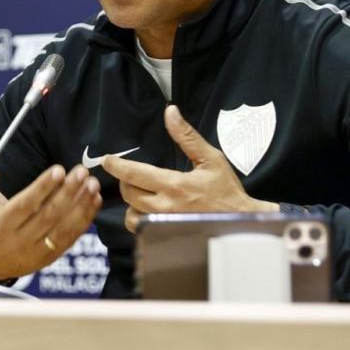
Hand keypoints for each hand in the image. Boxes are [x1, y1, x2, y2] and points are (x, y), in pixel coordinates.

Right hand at [0, 155, 102, 280]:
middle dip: (68, 192)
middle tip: (82, 172)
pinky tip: (95, 200)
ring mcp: (37, 251)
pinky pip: (71, 237)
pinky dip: (85, 219)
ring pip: (63, 227)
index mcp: (2, 225)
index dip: (43, 187)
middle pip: (49, 215)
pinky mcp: (51, 257)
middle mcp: (21, 239)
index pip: (26, 205)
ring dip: (81, 205)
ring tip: (92, 184)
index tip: (59, 170)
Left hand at [106, 105, 277, 232]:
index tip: (107, 160)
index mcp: (174, 185)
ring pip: (131, 216)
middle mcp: (164, 207)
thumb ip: (187, 136)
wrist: (241, 222)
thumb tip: (170, 112)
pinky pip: (141, 230)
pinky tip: (149, 212)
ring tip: (141, 195)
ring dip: (132, 204)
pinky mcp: (165, 237)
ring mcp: (163, 225)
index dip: (116, 165)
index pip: (134, 173)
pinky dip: (140, 220)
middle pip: (128, 194)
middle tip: (131, 175)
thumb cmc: (227, 190)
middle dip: (126, 182)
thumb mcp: (211, 158)